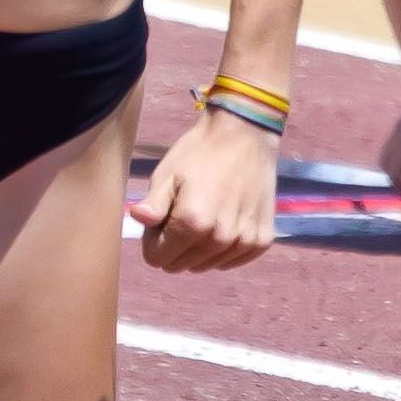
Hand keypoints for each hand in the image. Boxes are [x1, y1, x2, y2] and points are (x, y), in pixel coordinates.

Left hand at [130, 108, 280, 271]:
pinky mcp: (261, 241)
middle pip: (180, 264)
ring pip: (205, 265)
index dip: (153, 238)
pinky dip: (223, 249)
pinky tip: (223, 223)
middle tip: (183, 213)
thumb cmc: (200, 153)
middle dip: (174, 245)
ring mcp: (244, 241)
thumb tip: (138, 220)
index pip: (156, 258)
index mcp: (192, 223)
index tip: (163, 217)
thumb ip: (153, 204)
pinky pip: (231, 261)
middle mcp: (220, 239)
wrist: (245, 134)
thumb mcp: (167, 174)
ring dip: (198, 248)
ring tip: (205, 214)